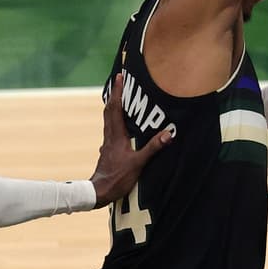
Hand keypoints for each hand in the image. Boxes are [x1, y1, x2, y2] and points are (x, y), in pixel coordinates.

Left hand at [90, 73, 175, 206]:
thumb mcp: (138, 163)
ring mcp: (107, 143)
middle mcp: (109, 136)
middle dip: (114, 95)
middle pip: (109, 110)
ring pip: (108, 119)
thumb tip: (168, 134)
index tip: (119, 77)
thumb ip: (153, 148)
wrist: (100, 191)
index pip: (116, 108)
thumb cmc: (118, 178)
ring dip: (113, 106)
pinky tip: (119, 125)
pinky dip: (114, 121)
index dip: (118, 91)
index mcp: (116, 135)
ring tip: (119, 98)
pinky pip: (110, 129)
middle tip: (119, 82)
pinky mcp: (107, 151)